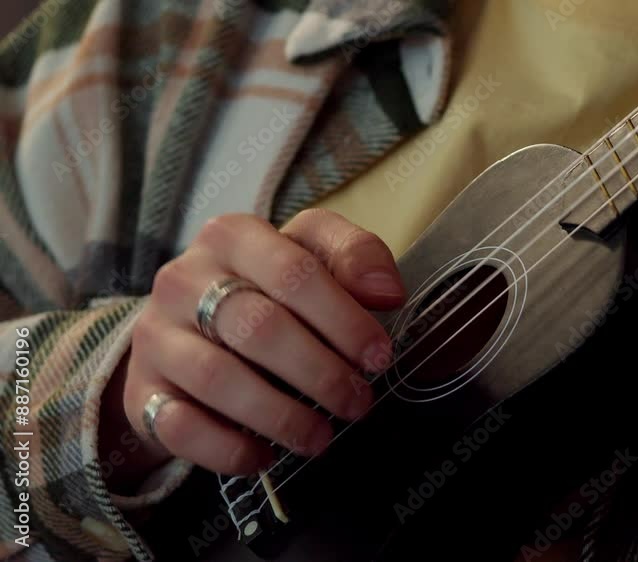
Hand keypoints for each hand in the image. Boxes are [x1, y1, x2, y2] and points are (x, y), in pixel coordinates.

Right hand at [101, 210, 404, 486]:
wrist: (184, 328)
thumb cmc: (266, 289)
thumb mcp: (310, 255)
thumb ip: (353, 257)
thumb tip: (388, 292)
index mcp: (232, 236)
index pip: (295, 273)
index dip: (344, 319)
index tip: (379, 356)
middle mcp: (184, 279)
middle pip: (259, 327)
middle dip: (320, 372)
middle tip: (358, 402)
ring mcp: (156, 335)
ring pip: (219, 379)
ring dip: (281, 415)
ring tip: (322, 437)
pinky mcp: (142, 391)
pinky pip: (180, 426)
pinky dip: (229, 447)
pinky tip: (265, 456)